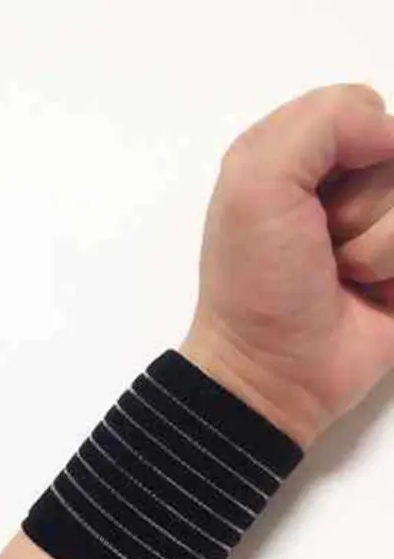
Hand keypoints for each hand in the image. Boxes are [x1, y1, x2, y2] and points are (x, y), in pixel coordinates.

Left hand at [182, 85, 393, 446]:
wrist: (275, 371)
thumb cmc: (258, 281)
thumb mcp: (256, 185)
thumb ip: (318, 124)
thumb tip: (391, 131)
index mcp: (296, 156)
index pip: (364, 110)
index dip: (352, 148)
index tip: (309, 199)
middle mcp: (344, 185)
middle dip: (364, 208)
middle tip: (324, 247)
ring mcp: (383, 229)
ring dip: (381, 248)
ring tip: (344, 277)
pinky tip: (376, 294)